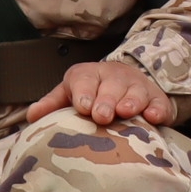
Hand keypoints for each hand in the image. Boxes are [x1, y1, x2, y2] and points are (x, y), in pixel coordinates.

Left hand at [26, 57, 177, 128]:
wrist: (128, 84)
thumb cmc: (93, 94)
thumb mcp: (71, 94)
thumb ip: (53, 104)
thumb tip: (31, 116)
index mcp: (89, 75)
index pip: (84, 79)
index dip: (84, 92)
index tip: (83, 106)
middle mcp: (114, 77)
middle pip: (110, 86)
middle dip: (106, 100)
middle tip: (102, 115)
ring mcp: (137, 87)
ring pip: (135, 92)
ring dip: (131, 102)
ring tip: (126, 112)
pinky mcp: (157, 99)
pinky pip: (159, 103)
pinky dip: (157, 109)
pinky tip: (154, 116)